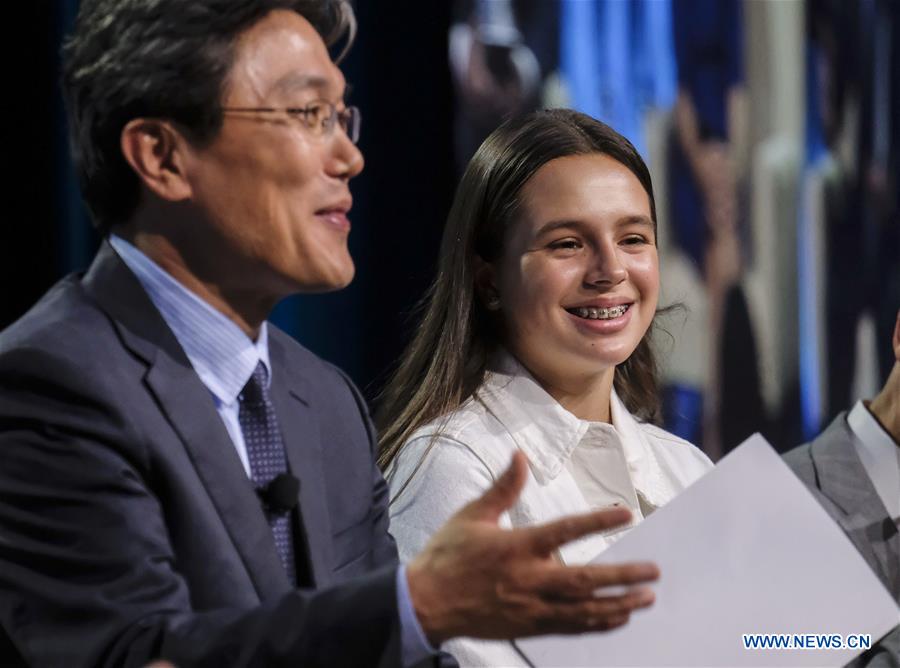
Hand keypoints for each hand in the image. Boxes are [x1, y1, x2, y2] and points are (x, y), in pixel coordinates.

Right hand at [406, 451, 658, 644]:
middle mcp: (529, 579)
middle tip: (652, 572)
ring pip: (584, 610)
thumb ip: (503, 487)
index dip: (598, 521)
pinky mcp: (529, 627)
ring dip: (618, 604)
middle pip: (585, 580)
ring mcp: (531, 607)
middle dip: (623, 576)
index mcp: (517, 546)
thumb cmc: (448, 555)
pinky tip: (617, 618)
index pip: (566, 531)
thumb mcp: (473, 515)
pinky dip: (597, 624)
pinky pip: (571, 627)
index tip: (626, 513)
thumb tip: (520, 455)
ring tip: (646, 598)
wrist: (425, 603)